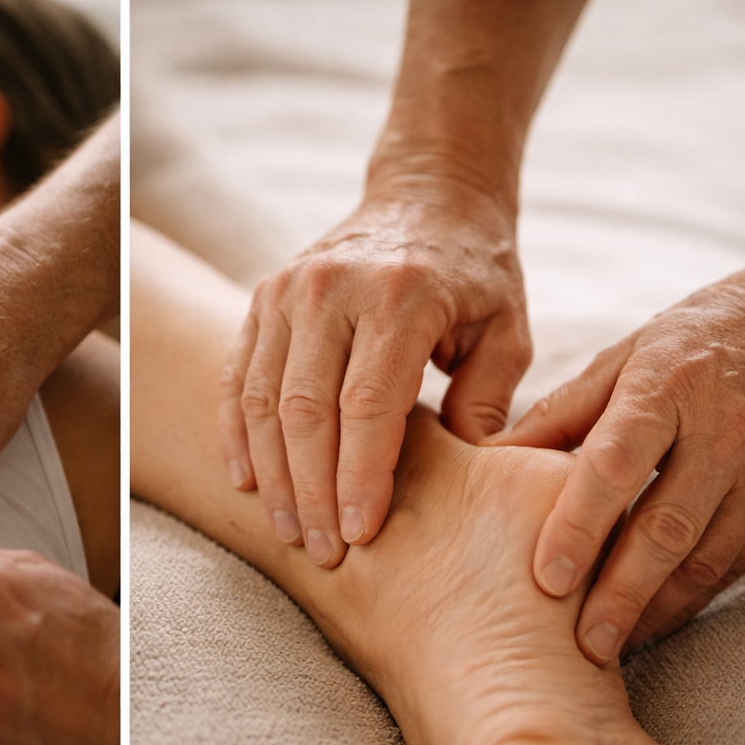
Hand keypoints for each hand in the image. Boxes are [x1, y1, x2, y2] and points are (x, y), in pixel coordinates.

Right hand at [219, 176, 530, 567]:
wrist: (428, 193)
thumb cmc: (476, 274)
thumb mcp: (508, 329)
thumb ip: (488, 402)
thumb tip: (465, 480)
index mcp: (401, 295)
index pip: (369, 403)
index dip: (360, 475)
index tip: (360, 532)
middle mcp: (333, 287)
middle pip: (306, 409)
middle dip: (311, 490)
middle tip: (323, 551)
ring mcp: (288, 289)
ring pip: (262, 399)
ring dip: (272, 474)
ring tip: (288, 531)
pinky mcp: (263, 296)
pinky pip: (237, 376)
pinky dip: (236, 434)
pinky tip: (248, 483)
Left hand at [487, 268, 744, 663]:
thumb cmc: (694, 340)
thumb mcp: (625, 355)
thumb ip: (560, 413)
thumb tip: (486, 459)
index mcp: (666, 387)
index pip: (616, 465)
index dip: (579, 525)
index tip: (545, 578)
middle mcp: (723, 431)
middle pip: (665, 528)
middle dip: (619, 594)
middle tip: (580, 645)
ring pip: (704, 558)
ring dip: (654, 610)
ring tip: (607, 646)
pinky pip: (734, 562)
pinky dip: (689, 597)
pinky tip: (651, 619)